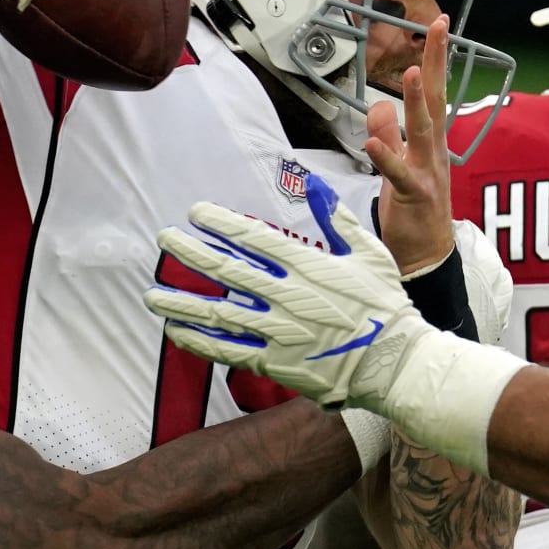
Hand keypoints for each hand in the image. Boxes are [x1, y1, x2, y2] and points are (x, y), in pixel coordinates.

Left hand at [144, 174, 528, 474]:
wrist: (397, 366)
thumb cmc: (385, 305)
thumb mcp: (369, 252)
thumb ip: (337, 218)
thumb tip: (315, 183)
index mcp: (308, 266)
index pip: (254, 239)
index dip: (221, 225)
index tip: (195, 213)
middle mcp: (286, 297)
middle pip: (227, 272)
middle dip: (191, 253)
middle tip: (164, 239)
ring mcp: (277, 332)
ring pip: (219, 313)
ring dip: (181, 303)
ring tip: (151, 294)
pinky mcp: (274, 362)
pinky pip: (227, 350)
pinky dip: (198, 340)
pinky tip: (174, 330)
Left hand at [368, 14, 453, 275]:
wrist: (426, 255)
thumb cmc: (413, 210)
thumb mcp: (395, 166)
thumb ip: (387, 135)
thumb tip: (379, 104)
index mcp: (429, 143)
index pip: (434, 94)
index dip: (434, 59)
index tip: (436, 24)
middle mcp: (433, 152)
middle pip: (437, 100)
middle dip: (436, 62)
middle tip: (437, 27)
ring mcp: (426, 172)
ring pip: (424, 131)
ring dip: (419, 100)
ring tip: (412, 70)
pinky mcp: (413, 196)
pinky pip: (399, 174)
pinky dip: (387, 157)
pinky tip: (373, 144)